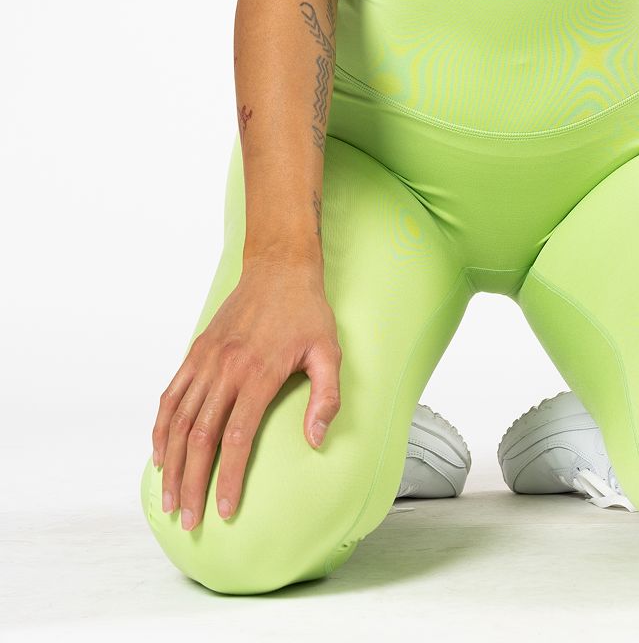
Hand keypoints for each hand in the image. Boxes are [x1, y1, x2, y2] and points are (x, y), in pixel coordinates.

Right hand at [150, 258, 341, 530]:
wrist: (278, 267)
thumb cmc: (307, 313)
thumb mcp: (329, 352)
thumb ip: (326, 398)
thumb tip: (315, 442)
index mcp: (258, 373)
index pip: (236, 438)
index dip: (227, 479)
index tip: (224, 511)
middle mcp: (225, 369)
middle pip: (200, 437)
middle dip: (191, 483)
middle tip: (188, 520)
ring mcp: (206, 360)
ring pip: (180, 421)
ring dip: (171, 464)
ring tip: (170, 499)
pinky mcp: (196, 352)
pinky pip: (171, 396)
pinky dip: (161, 428)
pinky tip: (160, 454)